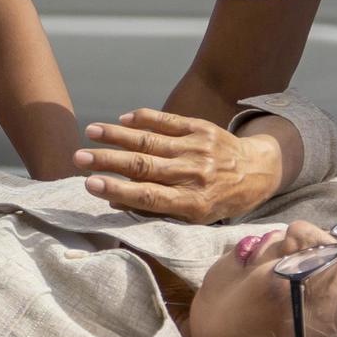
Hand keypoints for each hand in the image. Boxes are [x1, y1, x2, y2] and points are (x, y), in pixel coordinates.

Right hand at [76, 108, 287, 222]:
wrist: (257, 170)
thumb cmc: (220, 200)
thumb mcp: (195, 217)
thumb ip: (158, 210)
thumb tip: (115, 201)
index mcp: (192, 203)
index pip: (148, 197)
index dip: (118, 191)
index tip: (91, 185)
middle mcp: (193, 174)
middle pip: (143, 166)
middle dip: (108, 161)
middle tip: (79, 158)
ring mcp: (197, 148)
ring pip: (150, 140)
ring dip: (117, 136)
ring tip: (90, 132)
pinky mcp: (200, 128)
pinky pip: (167, 121)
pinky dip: (144, 119)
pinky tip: (122, 120)